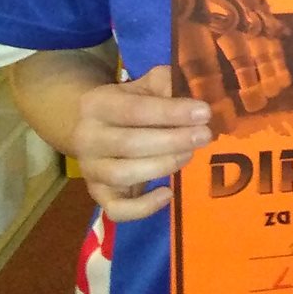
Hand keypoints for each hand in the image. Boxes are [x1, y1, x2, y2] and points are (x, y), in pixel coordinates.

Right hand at [69, 64, 212, 219]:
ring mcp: (90, 169)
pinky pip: (117, 210)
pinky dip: (143, 207)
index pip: (135, 110)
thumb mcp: (142, 87)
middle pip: (130, 143)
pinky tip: (168, 193)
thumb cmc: (126, 106)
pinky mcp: (97, 194)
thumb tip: (194, 90)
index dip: (171, 112)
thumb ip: (165, 84)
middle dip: (173, 141)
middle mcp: (87, 138)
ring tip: (189, 154)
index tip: (204, 113)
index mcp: (96, 104)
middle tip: (204, 136)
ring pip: (123, 174)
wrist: (87, 128)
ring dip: (162, 166)